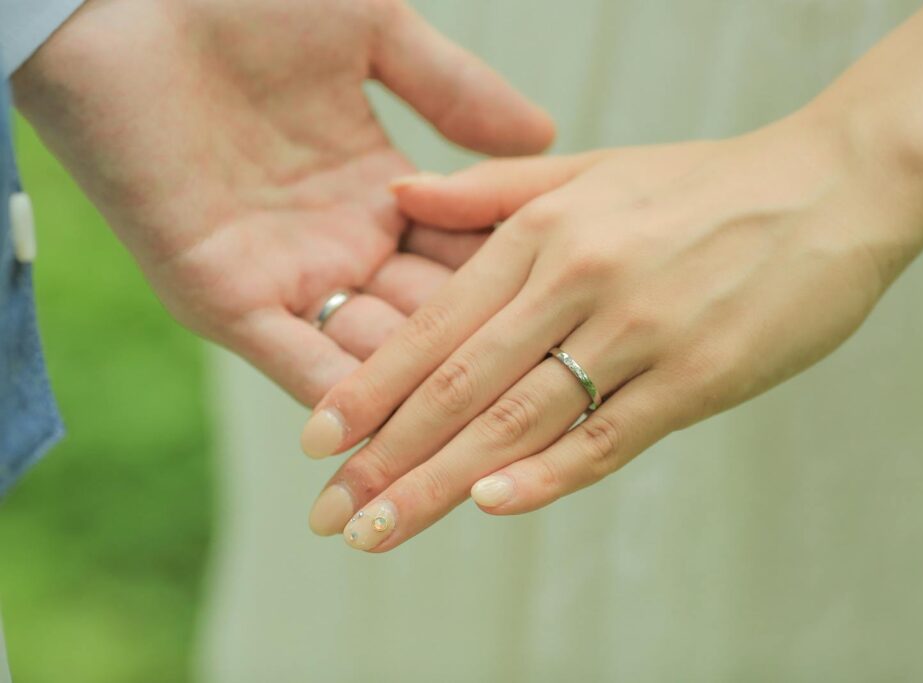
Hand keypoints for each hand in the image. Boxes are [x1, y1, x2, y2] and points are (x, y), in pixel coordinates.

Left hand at [12, 0, 553, 404]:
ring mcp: (287, 276)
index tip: (580, 338)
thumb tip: (546, 132)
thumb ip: (455, 90)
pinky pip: (295, 359)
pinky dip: (342, 398)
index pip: (467, 263)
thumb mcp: (375, 33)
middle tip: (550, 417)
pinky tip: (395, 435)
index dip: (517, 302)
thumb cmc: (245, 0)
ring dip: (417, 407)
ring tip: (484, 450)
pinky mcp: (226, 297)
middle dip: (479, 375)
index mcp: (380, 191)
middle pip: (429, 326)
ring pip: (370, 359)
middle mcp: (342, 245)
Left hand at [301, 108, 922, 549]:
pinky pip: (608, 436)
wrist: (830, 187)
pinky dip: (547, 473)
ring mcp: (640, 332)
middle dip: (386, 458)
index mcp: (546, 231)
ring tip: (382, 530)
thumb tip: (398, 195)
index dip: (370, 388)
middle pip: (461, 386)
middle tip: (328, 513)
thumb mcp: (590, 170)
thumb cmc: (702, 185)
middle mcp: (581, 281)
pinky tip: (492, 504)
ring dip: (442, 483)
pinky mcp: (699, 377)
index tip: (316, 442)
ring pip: (520, 420)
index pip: (435, 325)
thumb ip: (489, 190)